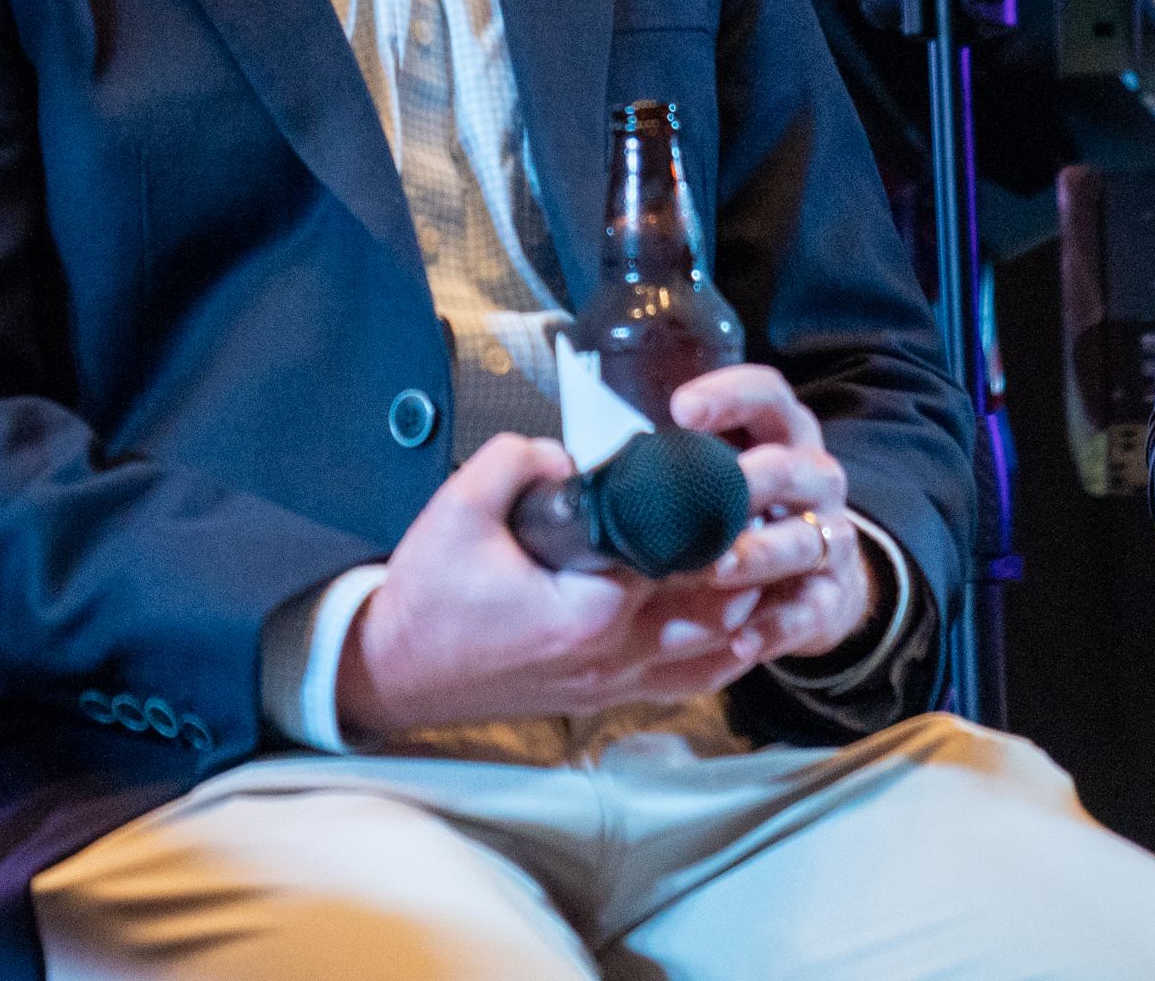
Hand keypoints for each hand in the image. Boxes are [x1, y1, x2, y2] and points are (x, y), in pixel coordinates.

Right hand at [334, 433, 777, 738]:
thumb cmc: (427, 594)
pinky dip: (723, 654)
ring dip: (744, 603)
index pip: (681, 554)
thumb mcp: (461, 507)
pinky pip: (687, 683)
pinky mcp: (606, 700)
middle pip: (714, 602)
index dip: (711, 513)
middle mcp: (617, 654)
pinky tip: (740, 627)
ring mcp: (615, 685)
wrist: (394, 670)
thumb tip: (571, 454)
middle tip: (758, 505)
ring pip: (714, 648)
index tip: (728, 474)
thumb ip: (520, 460)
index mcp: (592, 607)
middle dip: (742, 554)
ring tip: (761, 556)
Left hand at [666, 363, 872, 667]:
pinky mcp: (831, 597)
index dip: (729, 396)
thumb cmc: (746, 515)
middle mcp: (814, 480)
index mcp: (781, 436)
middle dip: (750, 480)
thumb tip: (572, 462)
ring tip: (715, 570)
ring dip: (758, 555)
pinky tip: (740, 640)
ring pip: (804, 540)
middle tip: (703, 493)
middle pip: (791, 467)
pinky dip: (775, 627)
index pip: (767, 397)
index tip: (680, 409)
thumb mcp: (720, 474)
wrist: (816, 581)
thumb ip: (672, 462)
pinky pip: (809, 611)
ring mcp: (830, 538)